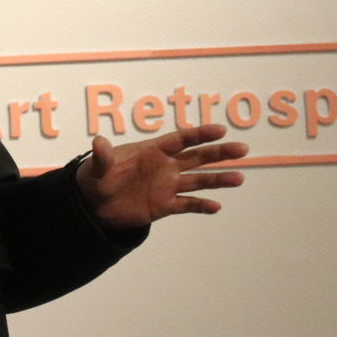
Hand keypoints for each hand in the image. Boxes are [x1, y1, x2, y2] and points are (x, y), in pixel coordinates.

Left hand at [74, 124, 247, 230]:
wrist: (94, 205)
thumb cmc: (96, 178)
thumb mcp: (96, 167)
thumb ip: (102, 156)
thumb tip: (98, 142)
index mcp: (151, 150)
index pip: (180, 140)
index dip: (199, 134)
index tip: (220, 130)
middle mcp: (164, 166)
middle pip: (196, 157)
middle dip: (219, 153)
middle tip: (242, 148)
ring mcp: (166, 186)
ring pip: (197, 181)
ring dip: (218, 180)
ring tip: (239, 178)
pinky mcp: (164, 206)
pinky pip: (186, 205)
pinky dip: (200, 206)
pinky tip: (216, 206)